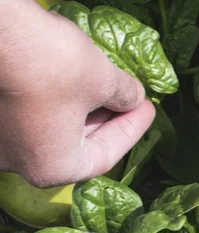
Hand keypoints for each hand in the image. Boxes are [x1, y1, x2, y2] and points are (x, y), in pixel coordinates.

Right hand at [0, 0, 154, 186]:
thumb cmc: (52, 64)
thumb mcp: (103, 79)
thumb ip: (124, 95)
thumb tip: (132, 97)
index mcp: (52, 168)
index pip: (105, 156)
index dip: (132, 130)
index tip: (149, 109)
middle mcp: (20, 162)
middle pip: (76, 146)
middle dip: (107, 121)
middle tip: (130, 100)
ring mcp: (1, 140)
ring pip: (52, 130)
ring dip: (82, 111)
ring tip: (107, 88)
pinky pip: (31, 115)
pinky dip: (57, 103)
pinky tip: (75, 80)